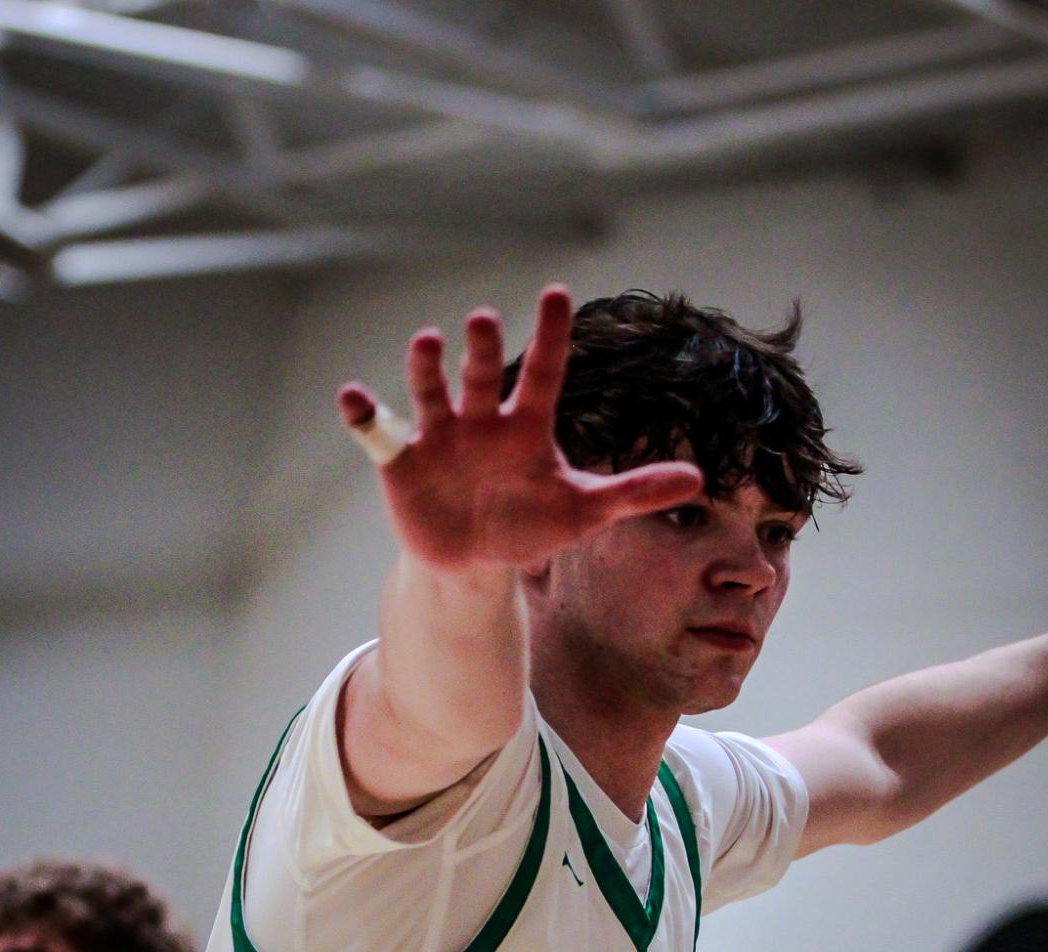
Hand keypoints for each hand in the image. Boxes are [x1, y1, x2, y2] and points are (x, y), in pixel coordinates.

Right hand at [337, 286, 701, 572]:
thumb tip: (697, 479)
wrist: (475, 561)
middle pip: (482, 375)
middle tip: (483, 318)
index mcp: (525, 425)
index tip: (555, 294)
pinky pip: (377, 432)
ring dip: (426, 368)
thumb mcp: (584, 511)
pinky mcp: (401, 462)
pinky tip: (350, 397)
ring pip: (431, 391)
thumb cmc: (530, 524)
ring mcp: (439, 436)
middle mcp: (481, 420)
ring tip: (426, 343)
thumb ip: (634, 492)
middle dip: (481, 349)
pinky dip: (361, 415)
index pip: (542, 372)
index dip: (548, 336)